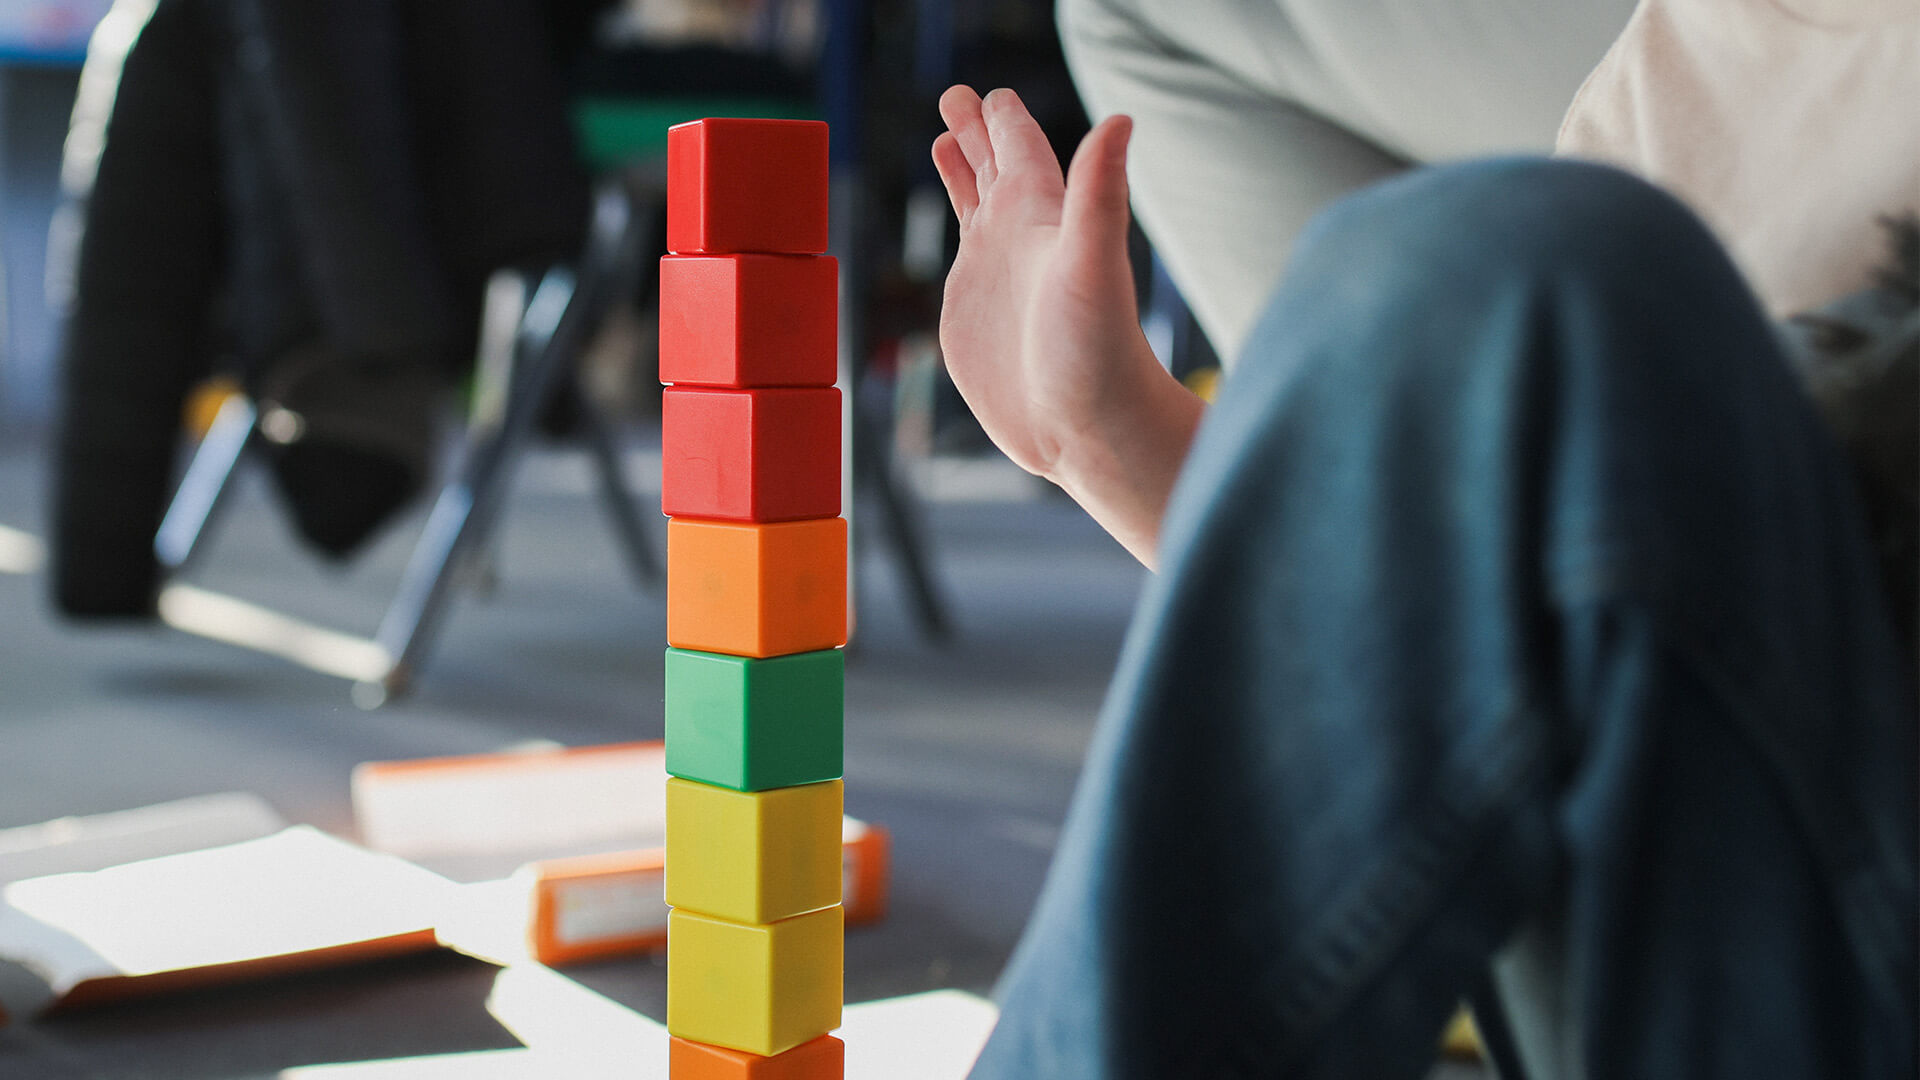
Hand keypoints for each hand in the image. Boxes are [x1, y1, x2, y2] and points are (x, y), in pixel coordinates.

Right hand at [933, 86, 1202, 565]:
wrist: (1088, 429)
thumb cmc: (1100, 352)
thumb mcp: (1094, 264)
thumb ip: (1099, 192)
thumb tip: (1121, 118)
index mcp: (1041, 216)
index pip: (1019, 148)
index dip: (1001, 117)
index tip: (986, 92)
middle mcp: (1018, 237)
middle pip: (993, 166)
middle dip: (974, 130)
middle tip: (956, 95)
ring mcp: (994, 272)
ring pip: (976, 204)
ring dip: (962, 168)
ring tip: (946, 136)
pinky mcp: (973, 311)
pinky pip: (963, 255)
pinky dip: (955, 226)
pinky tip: (958, 219)